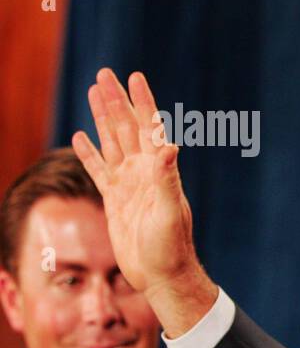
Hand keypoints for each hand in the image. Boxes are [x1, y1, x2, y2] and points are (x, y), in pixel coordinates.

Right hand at [71, 69, 217, 336]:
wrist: (162, 273)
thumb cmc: (171, 245)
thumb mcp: (170, 211)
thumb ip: (166, 178)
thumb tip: (169, 146)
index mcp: (157, 169)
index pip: (148, 127)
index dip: (142, 101)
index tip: (134, 77)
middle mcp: (143, 172)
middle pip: (126, 127)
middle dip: (116, 100)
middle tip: (105, 74)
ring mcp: (128, 184)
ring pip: (111, 142)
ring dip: (102, 118)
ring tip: (94, 93)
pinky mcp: (114, 200)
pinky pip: (98, 171)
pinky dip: (89, 153)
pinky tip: (81, 137)